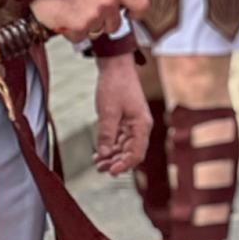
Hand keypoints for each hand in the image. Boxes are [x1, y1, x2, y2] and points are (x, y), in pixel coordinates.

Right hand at [31, 0, 147, 42]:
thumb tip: (119, 3)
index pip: (141, 3)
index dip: (138, 12)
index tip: (130, 15)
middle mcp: (108, 1)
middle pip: (115, 25)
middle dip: (102, 23)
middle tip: (84, 11)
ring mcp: (94, 15)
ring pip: (95, 32)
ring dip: (84, 26)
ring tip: (70, 9)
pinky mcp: (79, 27)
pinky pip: (78, 37)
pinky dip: (70, 31)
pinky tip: (62, 16)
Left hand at [92, 54, 151, 174]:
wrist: (116, 68)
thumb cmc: (115, 86)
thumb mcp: (108, 111)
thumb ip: (106, 134)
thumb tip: (104, 154)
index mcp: (141, 125)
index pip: (137, 152)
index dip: (125, 164)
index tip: (111, 171)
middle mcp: (140, 126)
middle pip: (132, 152)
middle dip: (117, 162)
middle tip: (101, 169)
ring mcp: (133, 124)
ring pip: (125, 148)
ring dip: (113, 157)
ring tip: (97, 164)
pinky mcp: (126, 121)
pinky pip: (120, 140)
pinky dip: (111, 148)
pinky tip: (99, 154)